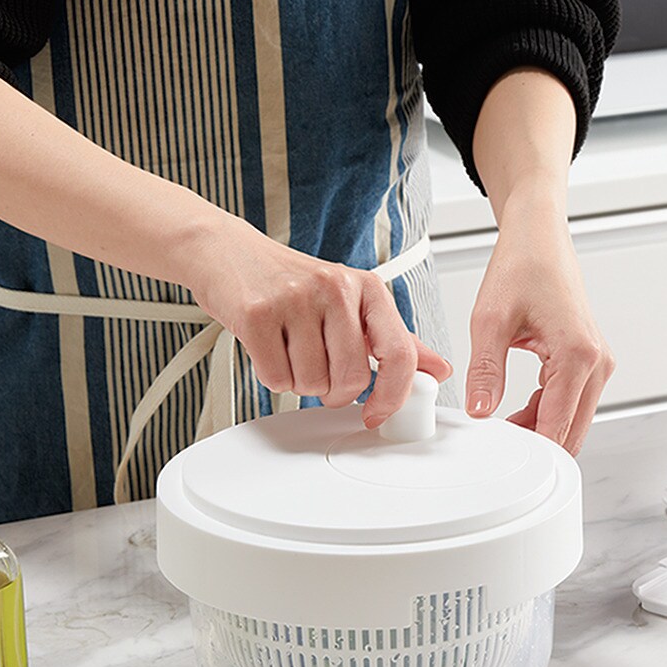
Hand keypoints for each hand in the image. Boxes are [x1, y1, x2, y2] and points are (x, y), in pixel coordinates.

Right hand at [184, 217, 450, 426]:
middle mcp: (335, 288)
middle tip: (321, 373)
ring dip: (300, 383)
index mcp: (367, 287)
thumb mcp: (352, 304)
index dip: (392, 396)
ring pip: (313, 383)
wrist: (228, 253)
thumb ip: (395, 339)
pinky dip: (273, 377)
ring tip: (291, 351)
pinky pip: (276, 377)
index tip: (377, 413)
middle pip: (352, 379)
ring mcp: (295, 299)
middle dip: (334, 392)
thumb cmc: (292, 282)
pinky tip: (270, 349)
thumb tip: (438, 369)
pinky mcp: (257, 314)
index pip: (399, 354)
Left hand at [465, 201, 613, 454]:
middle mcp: (597, 363)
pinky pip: (571, 402)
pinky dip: (546, 413)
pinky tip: (517, 412)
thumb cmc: (522, 266)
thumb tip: (481, 411)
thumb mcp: (490, 321)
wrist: (539, 237)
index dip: (531, 449)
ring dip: (541, 429)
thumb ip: (486, 371)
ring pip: (572, 420)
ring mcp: (597, 363)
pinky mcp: (590, 361)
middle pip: (572, 430)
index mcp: (579, 355)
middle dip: (538, 445)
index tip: (503, 458)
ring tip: (502, 429)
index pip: (557, 425)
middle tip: (499, 450)